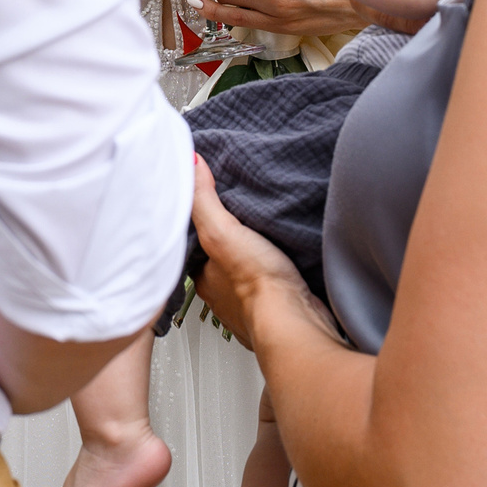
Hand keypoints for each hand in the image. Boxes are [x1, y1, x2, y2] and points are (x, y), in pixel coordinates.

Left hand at [190, 157, 334, 347]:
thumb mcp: (222, 231)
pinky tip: (286, 264)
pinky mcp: (279, 309)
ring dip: (254, 262)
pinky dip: (277, 277)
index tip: (213, 208)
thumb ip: (204, 199)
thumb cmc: (257, 286)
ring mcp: (251, 305)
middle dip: (230, 245)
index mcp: (203, 278)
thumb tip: (191, 163)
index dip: (202, 227)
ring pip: (246, 277)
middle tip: (243, 222)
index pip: (194, 247)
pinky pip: (274, 287)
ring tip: (265, 239)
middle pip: (221, 261)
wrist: (296, 322)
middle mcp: (223, 295)